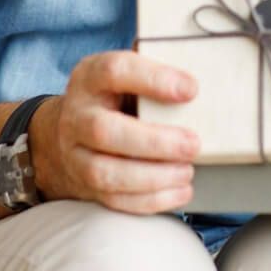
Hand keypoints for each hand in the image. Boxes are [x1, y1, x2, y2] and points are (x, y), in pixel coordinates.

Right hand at [28, 50, 200, 213]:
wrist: (70, 131)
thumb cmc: (114, 97)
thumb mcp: (126, 75)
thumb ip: (155, 72)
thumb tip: (199, 79)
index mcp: (90, 77)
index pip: (115, 71)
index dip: (153, 80)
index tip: (191, 90)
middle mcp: (76, 115)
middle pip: (104, 131)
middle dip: (155, 142)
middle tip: (193, 144)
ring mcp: (75, 154)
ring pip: (106, 173)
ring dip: (153, 177)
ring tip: (187, 171)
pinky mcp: (84, 184)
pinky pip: (114, 199)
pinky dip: (151, 200)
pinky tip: (180, 190)